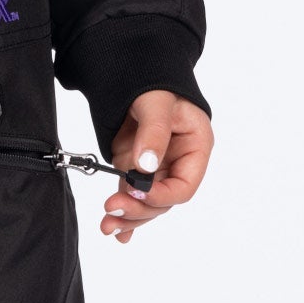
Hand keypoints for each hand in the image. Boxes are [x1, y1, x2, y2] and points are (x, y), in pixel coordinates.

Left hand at [99, 90, 212, 243]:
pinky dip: (126, 211)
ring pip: (147, 201)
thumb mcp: (157, 102)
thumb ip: (154, 132)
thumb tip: (147, 166)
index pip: (184, 184)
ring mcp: (158, 167)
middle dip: (139, 209)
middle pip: (163, 199)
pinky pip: (134, 194)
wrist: (134, 70)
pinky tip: (117, 232)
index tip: (136, 193)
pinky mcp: (138, 167)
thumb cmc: (154, 83)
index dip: (161, 194)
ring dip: (128, 216)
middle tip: (112, 212)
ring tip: (107, 226)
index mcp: (196, 146)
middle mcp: (179, 162)